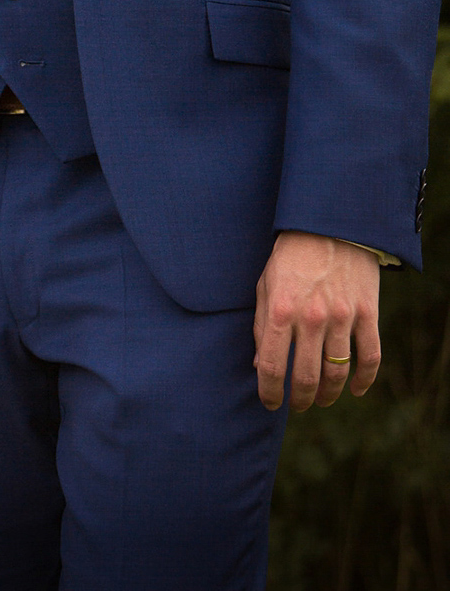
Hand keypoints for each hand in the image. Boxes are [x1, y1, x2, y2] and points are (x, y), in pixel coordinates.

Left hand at [253, 231, 380, 411]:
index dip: (269, 392)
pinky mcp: (366, 313)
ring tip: (321, 399)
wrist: (329, 225)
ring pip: (337, 374)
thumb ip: (261, 325)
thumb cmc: (290, 256)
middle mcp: (311, 318)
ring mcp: (342, 317)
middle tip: (297, 405)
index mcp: (280, 310)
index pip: (271, 366)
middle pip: (306, 378)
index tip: (270, 402)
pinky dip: (364, 380)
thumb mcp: (266, 284)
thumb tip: (260, 364)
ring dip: (328, 394)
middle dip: (300, 399)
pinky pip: (370, 358)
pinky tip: (355, 389)